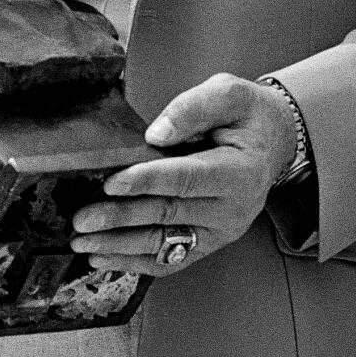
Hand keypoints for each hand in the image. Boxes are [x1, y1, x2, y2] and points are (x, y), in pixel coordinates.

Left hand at [69, 73, 297, 276]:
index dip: (147, 181)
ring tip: (83, 242)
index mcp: (240, 171)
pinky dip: (135, 262)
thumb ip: (193, 108)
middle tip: (82, 218)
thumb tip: (156, 134)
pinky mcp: (208, 242)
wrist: (273, 142)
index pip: (187, 178)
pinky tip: (105, 258)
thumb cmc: (248, 116)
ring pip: (164, 244)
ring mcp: (220, 231)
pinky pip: (170, 260)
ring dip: (119, 247)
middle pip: (168, 214)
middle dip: (120, 218)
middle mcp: (233, 208)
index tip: (111, 182)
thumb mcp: (229, 93)